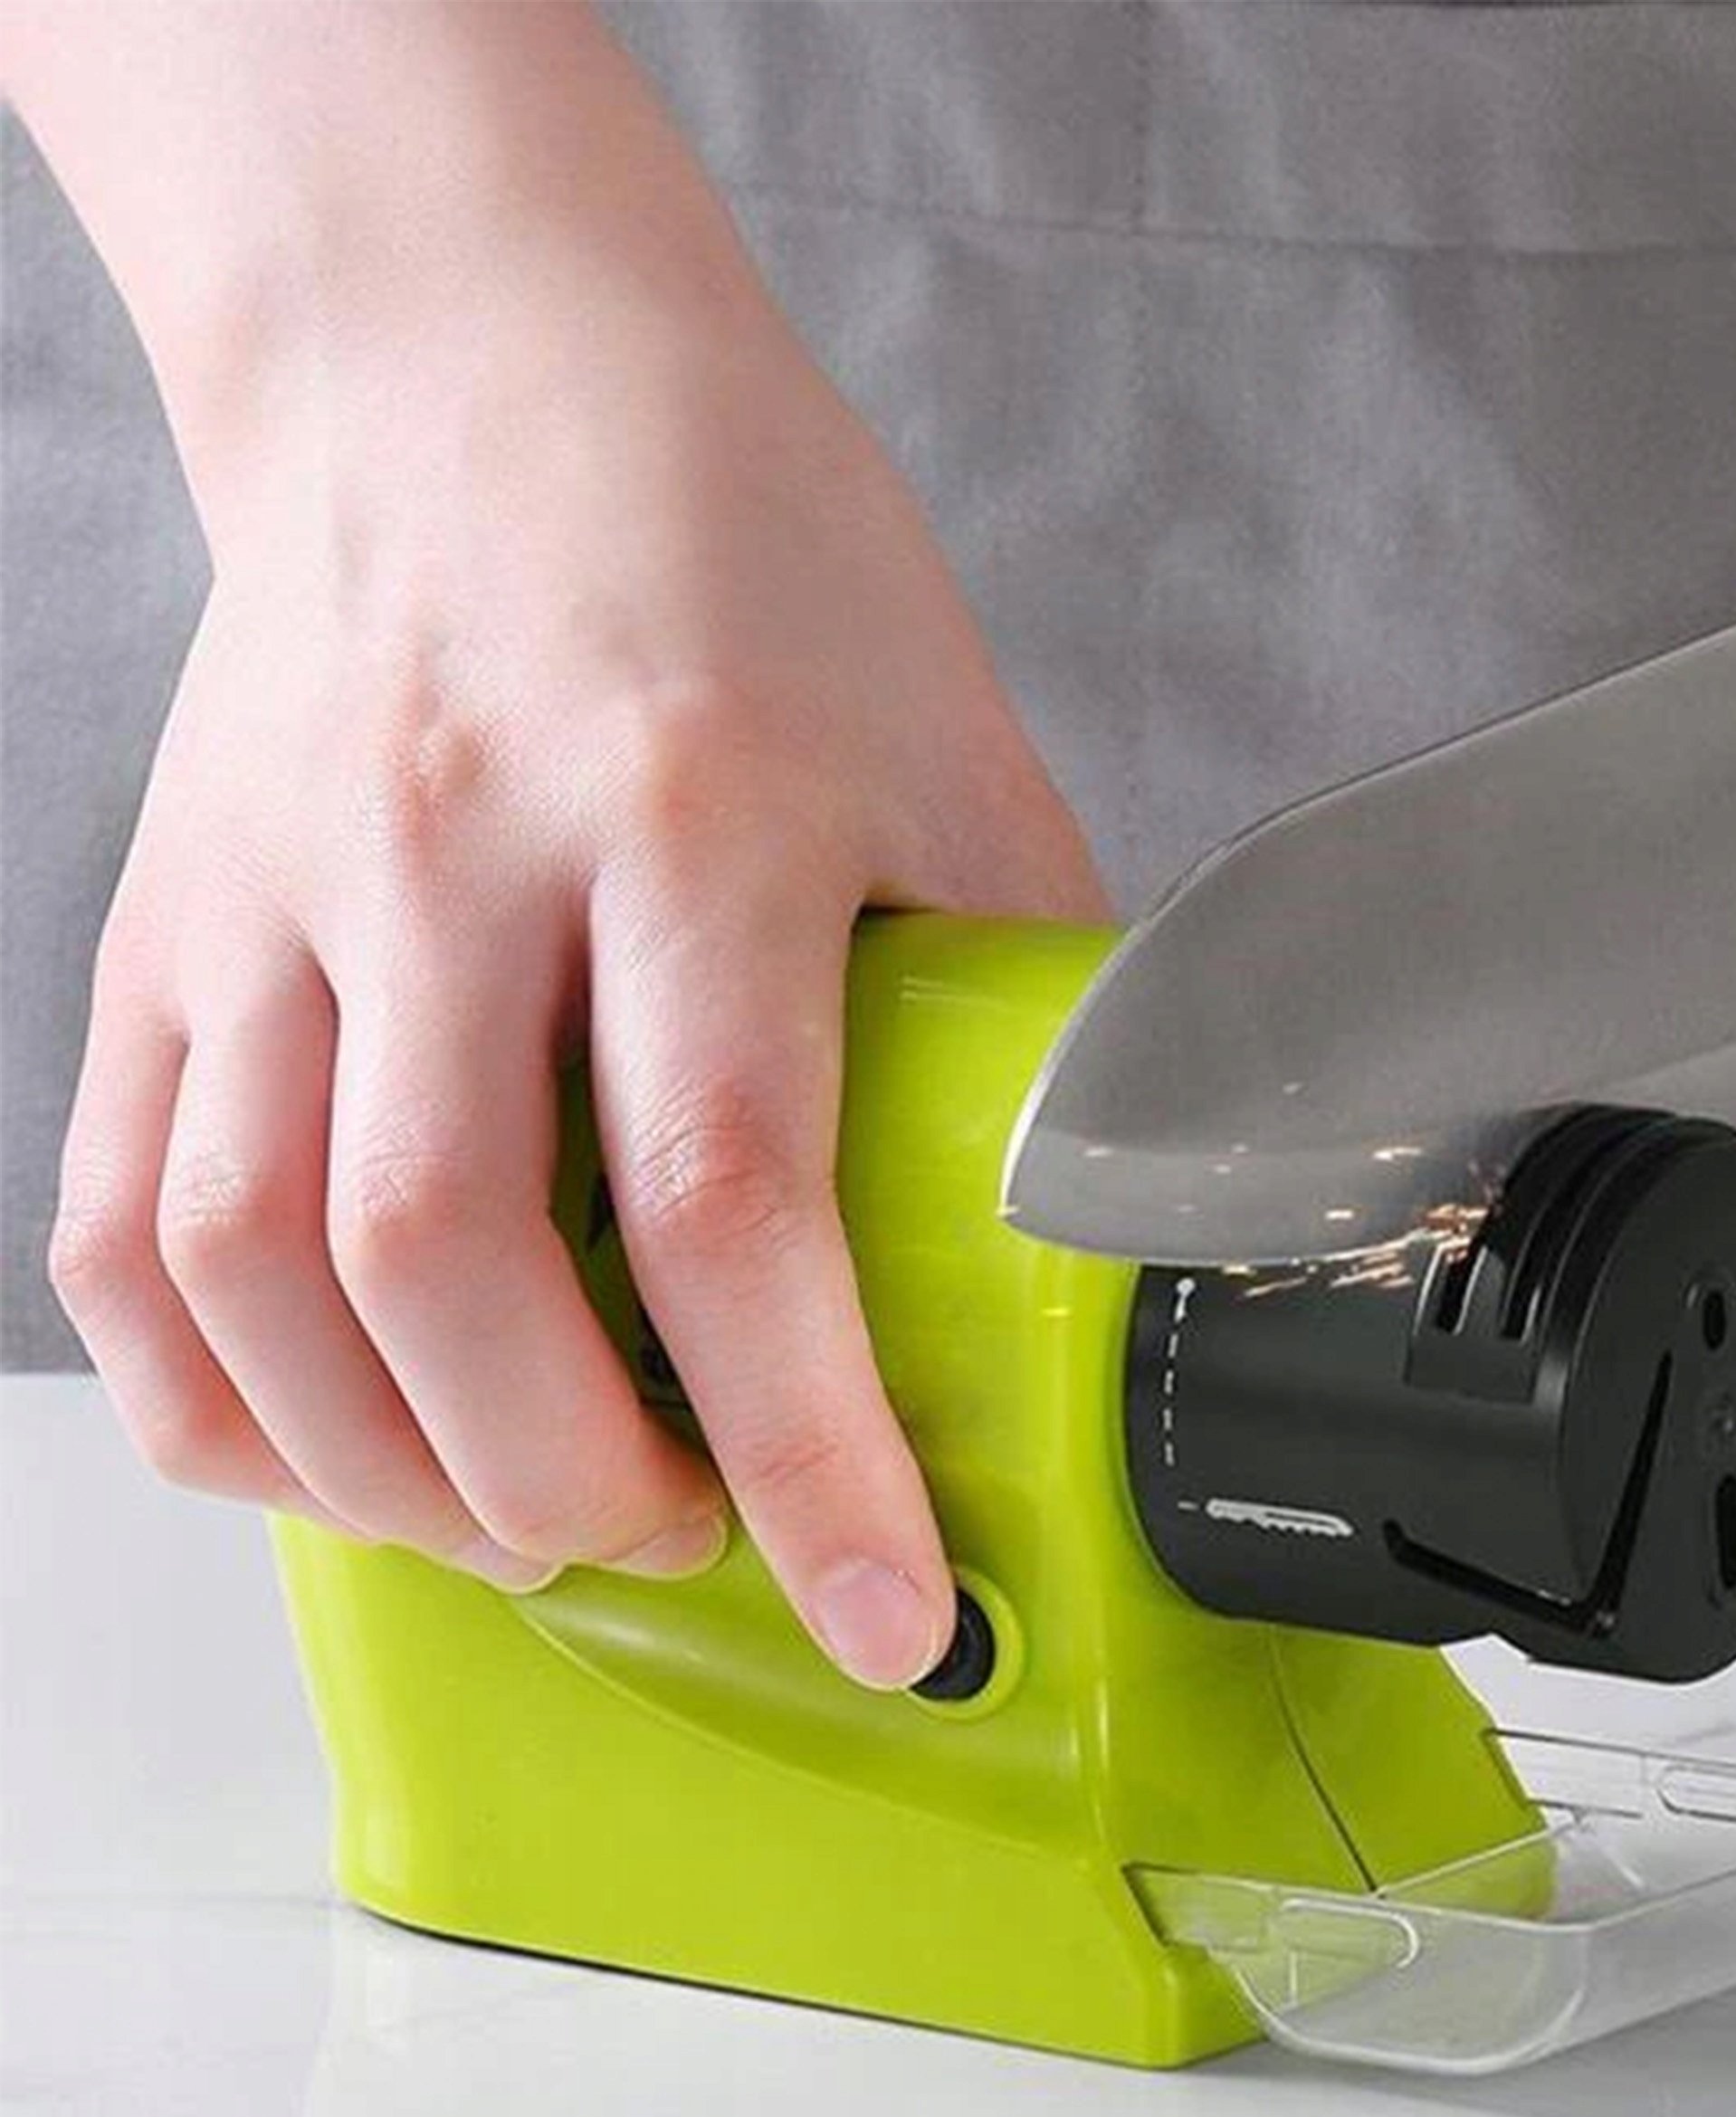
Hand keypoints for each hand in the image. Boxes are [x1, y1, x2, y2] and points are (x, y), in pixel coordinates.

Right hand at [31, 10, 1105, 1688]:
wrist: (476, 354)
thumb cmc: (740, 537)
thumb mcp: (948, 738)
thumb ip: (1014, 974)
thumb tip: (1083, 1194)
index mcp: (698, 808)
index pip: (731, 1200)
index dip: (812, 1454)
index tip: (887, 1609)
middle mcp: (454, 851)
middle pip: (451, 1263)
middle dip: (575, 1483)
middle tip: (683, 1531)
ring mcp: (274, 886)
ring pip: (256, 1263)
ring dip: (394, 1465)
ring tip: (531, 1508)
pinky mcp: (163, 916)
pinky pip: (118, 1209)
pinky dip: (211, 1383)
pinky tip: (332, 1436)